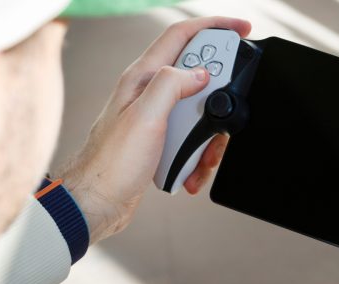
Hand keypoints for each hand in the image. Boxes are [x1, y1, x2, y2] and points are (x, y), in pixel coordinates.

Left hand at [53, 17, 251, 243]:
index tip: (242, 29)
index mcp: (142, 78)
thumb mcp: (145, 117)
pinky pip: (191, 139)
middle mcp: (148, 93)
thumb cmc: (110, 163)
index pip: (182, 35)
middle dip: (218, 98)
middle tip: (223, 116)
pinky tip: (190, 170)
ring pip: (199, 112)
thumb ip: (172, 85)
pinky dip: (197, 155)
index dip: (214, 26)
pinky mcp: (161, 140)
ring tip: (200, 156)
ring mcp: (155, 116)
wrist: (97, 202)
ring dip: (208, 136)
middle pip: (197, 76)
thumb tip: (200, 73)